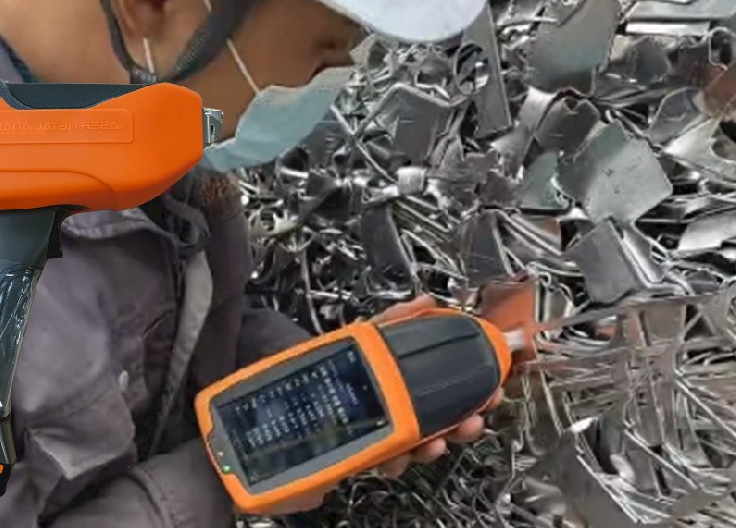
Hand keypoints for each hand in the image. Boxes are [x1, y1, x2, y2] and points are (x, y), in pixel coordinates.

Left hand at [265, 296, 503, 515]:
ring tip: (441, 438)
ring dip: (436, 440)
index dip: (467, 379)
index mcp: (389, 371)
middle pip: (435, 410)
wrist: (269, 415)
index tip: (491, 382)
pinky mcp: (359, 453)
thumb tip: (426, 302)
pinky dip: (400, 458)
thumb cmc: (311, 371)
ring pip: (416, 437)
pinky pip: (388, 458)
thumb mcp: (358, 337)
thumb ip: (393, 321)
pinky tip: (402, 453)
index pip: (438, 374)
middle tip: (476, 416)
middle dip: (461, 415)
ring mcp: (373, 428)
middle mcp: (385, 400)